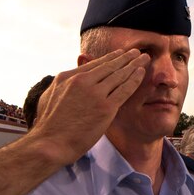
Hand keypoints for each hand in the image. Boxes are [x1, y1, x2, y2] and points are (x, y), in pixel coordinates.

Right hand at [28, 49, 147, 165]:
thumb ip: (61, 86)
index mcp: (68, 77)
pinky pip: (125, 89)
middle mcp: (82, 81)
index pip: (94, 64)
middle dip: (125, 57)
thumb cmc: (49, 126)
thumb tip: (67, 80)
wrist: (51, 143)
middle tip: (137, 51)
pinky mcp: (106, 108)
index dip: (110, 58)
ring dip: (134, 64)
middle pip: (109, 66)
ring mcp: (95, 93)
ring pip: (119, 75)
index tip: (120, 53)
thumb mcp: (49, 97)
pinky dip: (135, 79)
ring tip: (144, 58)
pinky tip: (142, 72)